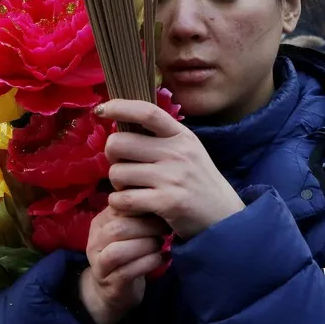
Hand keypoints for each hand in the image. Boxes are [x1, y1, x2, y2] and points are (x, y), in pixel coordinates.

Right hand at [79, 206, 167, 323]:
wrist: (113, 290)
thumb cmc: (128, 253)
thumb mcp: (129, 230)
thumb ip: (137, 215)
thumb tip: (161, 196)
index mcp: (100, 222)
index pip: (118, 207)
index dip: (142, 206)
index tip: (162, 208)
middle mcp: (95, 242)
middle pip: (118, 229)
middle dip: (147, 227)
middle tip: (165, 228)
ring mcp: (99, 264)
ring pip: (118, 252)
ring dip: (145, 246)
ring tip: (161, 244)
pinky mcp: (110, 283)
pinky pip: (127, 272)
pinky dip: (147, 263)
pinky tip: (161, 259)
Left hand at [100, 101, 244, 239]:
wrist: (223, 217)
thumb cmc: (198, 183)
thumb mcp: (188, 151)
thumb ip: (162, 138)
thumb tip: (123, 122)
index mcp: (182, 136)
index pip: (147, 111)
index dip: (120, 106)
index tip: (101, 109)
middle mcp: (177, 152)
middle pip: (119, 143)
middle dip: (111, 156)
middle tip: (122, 166)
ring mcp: (172, 177)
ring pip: (117, 173)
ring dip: (117, 185)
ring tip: (132, 190)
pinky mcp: (167, 202)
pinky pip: (123, 199)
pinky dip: (120, 204)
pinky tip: (132, 206)